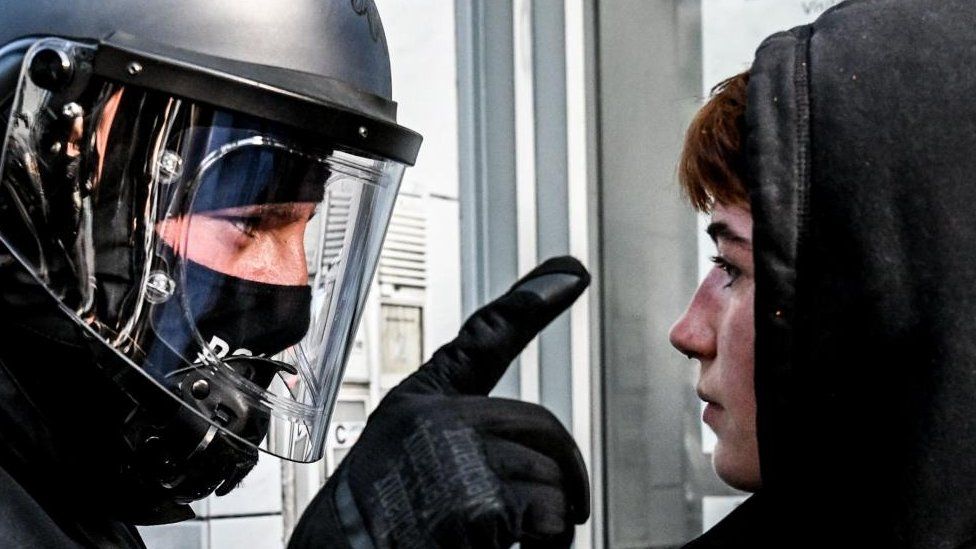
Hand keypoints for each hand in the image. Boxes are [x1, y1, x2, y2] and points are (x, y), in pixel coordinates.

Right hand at [289, 256, 590, 548]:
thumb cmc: (368, 525)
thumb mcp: (402, 460)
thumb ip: (458, 439)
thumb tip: (530, 453)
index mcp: (421, 405)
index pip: (484, 338)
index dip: (530, 301)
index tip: (572, 270)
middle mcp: (437, 422)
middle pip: (543, 428)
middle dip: (561, 477)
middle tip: (555, 516)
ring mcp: (455, 457)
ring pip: (551, 479)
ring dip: (546, 524)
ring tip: (503, 539)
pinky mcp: (477, 503)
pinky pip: (548, 517)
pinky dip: (545, 544)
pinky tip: (502, 547)